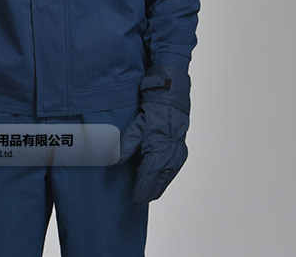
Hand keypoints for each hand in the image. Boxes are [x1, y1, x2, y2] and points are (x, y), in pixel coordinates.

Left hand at [120, 67, 190, 203]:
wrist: (172, 96)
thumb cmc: (154, 108)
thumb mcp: (137, 124)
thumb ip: (127, 144)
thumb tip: (115, 160)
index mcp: (159, 148)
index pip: (149, 176)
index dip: (141, 189)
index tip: (134, 199)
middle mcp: (171, 153)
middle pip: (160, 181)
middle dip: (149, 191)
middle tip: (138, 199)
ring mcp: (178, 152)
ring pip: (167, 176)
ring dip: (158, 185)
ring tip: (147, 194)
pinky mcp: (181, 149)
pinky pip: (173, 169)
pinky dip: (165, 177)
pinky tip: (159, 180)